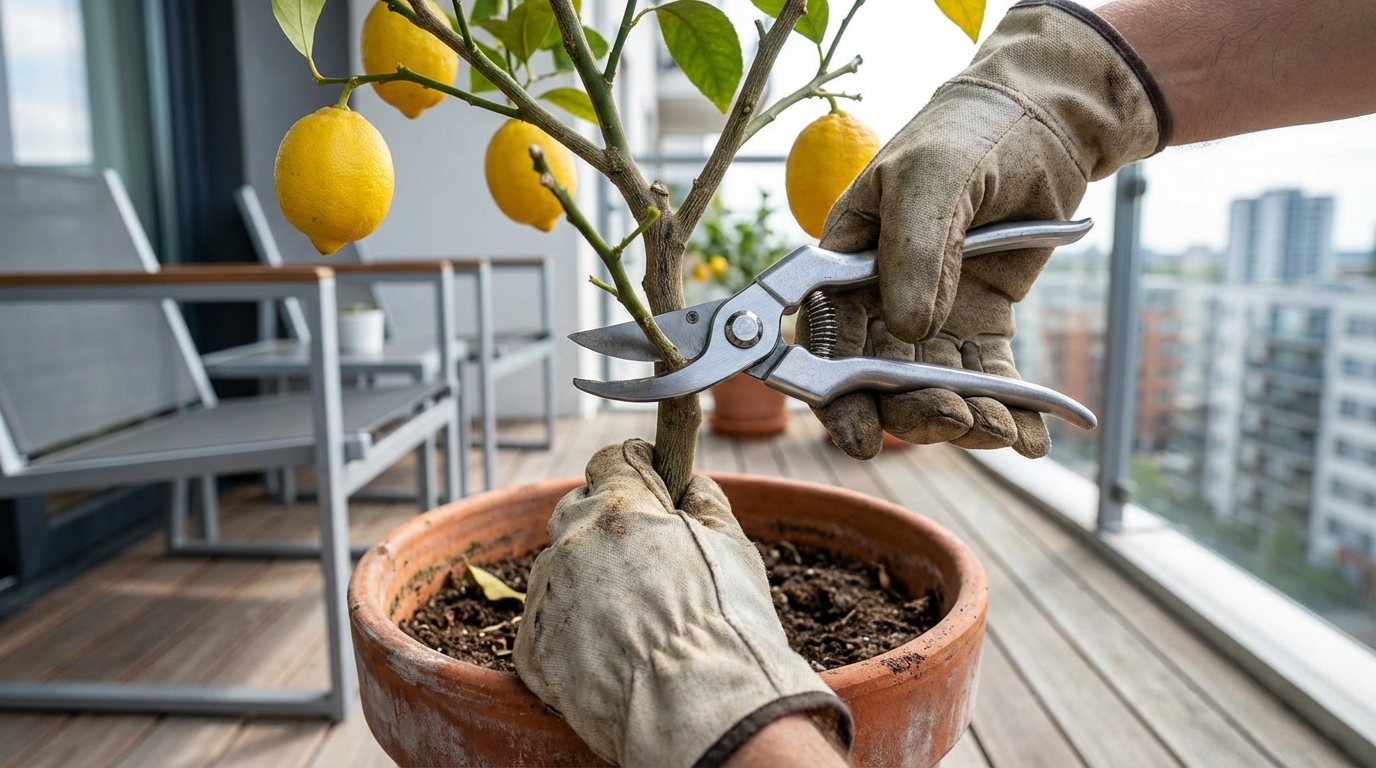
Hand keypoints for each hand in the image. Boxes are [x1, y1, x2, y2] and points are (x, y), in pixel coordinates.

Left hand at [514, 440, 850, 767]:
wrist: (698, 711)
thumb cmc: (726, 626)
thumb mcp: (734, 546)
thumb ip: (706, 502)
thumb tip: (691, 487)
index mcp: (621, 509)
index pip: (610, 460)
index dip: (635, 471)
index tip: (652, 486)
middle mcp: (572, 543)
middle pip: (577, 509)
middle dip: (607, 522)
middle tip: (646, 555)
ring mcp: (546, 596)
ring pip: (560, 567)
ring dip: (588, 577)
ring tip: (634, 616)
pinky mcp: (533, 648)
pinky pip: (548, 621)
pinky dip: (573, 628)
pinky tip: (611, 649)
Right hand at [809, 0, 1168, 459]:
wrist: (1044, 123)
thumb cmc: (969, 134)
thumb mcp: (933, 178)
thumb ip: (914, 249)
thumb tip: (910, 326)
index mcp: (844, 263)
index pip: (825, 338)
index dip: (833, 394)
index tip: (859, 435)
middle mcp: (879, 299)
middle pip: (877, 379)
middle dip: (910, 413)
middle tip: (955, 420)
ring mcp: (931, 317)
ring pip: (933, 388)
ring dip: (962, 418)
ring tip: (1001, 428)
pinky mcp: (981, 325)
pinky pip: (989, 378)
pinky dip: (1010, 411)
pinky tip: (1032, 438)